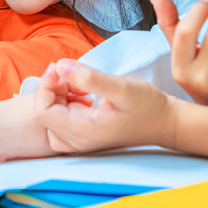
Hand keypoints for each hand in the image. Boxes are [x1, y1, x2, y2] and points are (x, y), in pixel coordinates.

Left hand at [34, 59, 176, 152]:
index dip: (45, 86)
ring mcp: (81, 141)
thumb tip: (60, 66)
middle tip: (74, 74)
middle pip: (44, 114)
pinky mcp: (84, 136)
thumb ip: (89, 77)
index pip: (42, 112)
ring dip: (59, 95)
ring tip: (80, 85)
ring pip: (51, 118)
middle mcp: (78, 141)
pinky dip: (66, 103)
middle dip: (53, 88)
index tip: (60, 68)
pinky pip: (61, 120)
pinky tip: (84, 94)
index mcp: (83, 132)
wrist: (166, 123)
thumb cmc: (148, 106)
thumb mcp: (121, 87)